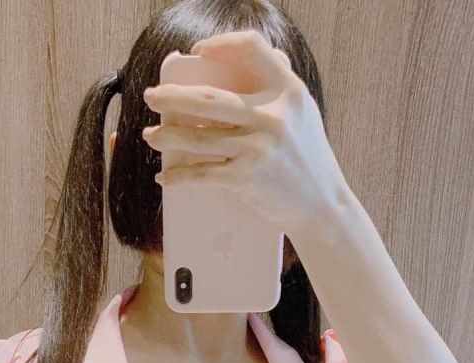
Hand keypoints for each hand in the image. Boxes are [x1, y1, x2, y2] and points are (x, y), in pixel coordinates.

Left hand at [141, 29, 348, 233]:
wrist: (322, 205)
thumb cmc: (309, 158)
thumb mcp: (304, 112)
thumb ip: (282, 83)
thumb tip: (262, 55)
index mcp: (288, 92)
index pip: (252, 49)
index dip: (222, 45)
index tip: (198, 52)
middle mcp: (273, 116)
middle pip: (210, 98)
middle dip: (173, 97)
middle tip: (151, 96)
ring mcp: (258, 147)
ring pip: (199, 137)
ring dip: (168, 136)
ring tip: (150, 135)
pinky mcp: (246, 178)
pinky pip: (202, 173)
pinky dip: (179, 176)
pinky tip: (165, 176)